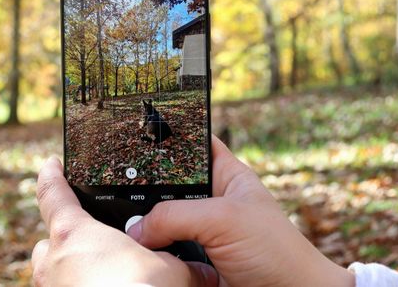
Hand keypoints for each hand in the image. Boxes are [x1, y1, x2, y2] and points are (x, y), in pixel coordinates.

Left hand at [32, 157, 215, 286]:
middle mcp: (54, 262)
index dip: (51, 174)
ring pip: (52, 270)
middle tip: (89, 240)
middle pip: (49, 238)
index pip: (52, 193)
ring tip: (100, 273)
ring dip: (70, 268)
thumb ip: (179, 261)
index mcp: (74, 234)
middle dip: (65, 238)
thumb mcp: (170, 269)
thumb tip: (203, 270)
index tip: (50, 164)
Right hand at [127, 136, 354, 286]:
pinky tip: (144, 249)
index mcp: (225, 175)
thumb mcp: (223, 220)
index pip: (192, 144)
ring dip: (148, 225)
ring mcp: (200, 232)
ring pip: (161, 221)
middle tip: (122, 192)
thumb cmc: (275, 251)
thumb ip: (174, 215)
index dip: (168, 138)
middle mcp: (210, 201)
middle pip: (168, 186)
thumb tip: (136, 228)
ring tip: (129, 223)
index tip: (137, 140)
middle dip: (147, 191)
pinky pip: (164, 251)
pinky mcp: (193, 260)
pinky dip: (154, 252)